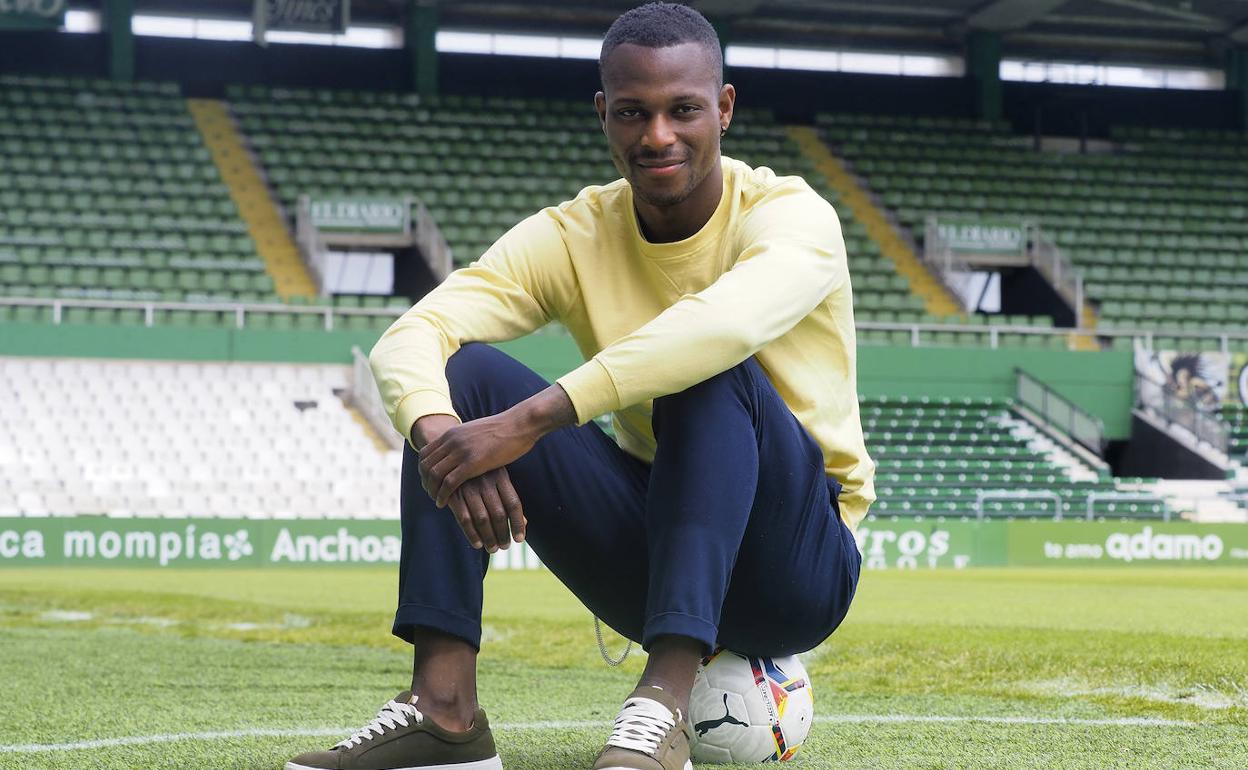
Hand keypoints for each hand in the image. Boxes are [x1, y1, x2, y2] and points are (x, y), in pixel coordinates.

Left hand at [420, 411, 537, 507]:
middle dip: (425, 482)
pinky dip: (442, 495)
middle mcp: (452, 441)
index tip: (428, 482)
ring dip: (432, 491)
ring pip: (434, 475)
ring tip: (436, 500)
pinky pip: (449, 483)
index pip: (425, 453)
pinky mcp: (472, 463)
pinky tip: (443, 503)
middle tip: (430, 494)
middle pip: (426, 465)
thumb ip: (466, 439)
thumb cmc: (505, 429)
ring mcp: (461, 451)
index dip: (423, 470)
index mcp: (452, 433)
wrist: (519, 424)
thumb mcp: (477, 431)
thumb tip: (464, 446)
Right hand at [444, 468, 525, 551]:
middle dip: (503, 534)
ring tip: (493, 549)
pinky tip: (478, 544)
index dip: (518, 523)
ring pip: (482, 519)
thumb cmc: (479, 471)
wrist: (449, 455)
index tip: (519, 539)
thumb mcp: (497, 478)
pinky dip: (472, 534)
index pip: (514, 503)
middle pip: (499, 514)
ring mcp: (469, 486)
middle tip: (504, 547)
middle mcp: (486, 481)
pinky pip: (464, 518)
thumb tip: (525, 523)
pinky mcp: (453, 493)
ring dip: (489, 537)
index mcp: (500, 475)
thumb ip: (509, 499)